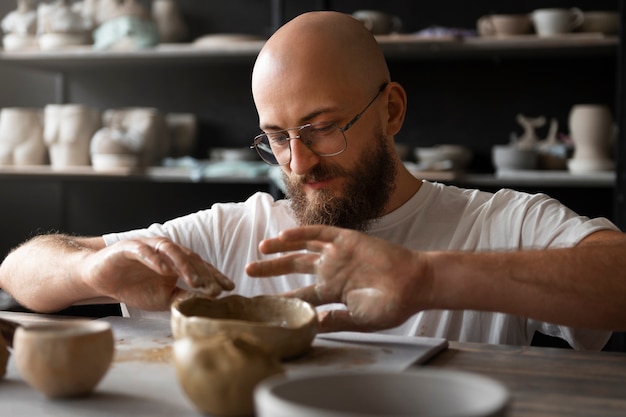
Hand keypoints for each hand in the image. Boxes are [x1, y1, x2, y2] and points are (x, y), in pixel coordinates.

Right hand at [83, 237, 234, 310]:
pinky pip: (145, 251)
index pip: (200, 267)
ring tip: (195, 280)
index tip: (230, 288)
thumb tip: (206, 302)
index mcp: (177, 261)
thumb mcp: (163, 297)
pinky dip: (155, 259)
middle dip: (204, 273)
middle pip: (190, 258)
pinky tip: (165, 270)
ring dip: (184, 265)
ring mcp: (149, 246)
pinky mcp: (130, 247)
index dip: (215, 276)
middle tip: (216, 288)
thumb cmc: (134, 287)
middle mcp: (166, 250)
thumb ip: (182, 297)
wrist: (100, 278)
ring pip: (171, 250)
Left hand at [246, 226, 429, 331]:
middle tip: (248, 270)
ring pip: (303, 248)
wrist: (415, 285)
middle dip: (271, 269)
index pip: (300, 294)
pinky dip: (302, 233)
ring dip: (281, 248)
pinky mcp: (348, 239)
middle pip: (294, 268)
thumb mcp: (358, 320)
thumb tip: (308, 325)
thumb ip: (333, 321)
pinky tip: (284, 235)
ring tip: (261, 248)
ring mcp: (338, 254)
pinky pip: (320, 233)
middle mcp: (331, 271)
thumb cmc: (391, 306)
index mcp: (333, 292)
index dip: (281, 297)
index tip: (260, 303)